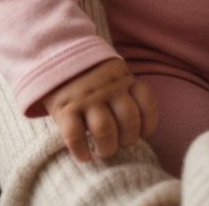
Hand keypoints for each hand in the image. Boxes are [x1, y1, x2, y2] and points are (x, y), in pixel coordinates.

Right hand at [42, 58, 157, 162]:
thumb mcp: (115, 72)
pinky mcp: (65, 108)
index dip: (149, 123)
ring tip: (104, 151)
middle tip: (121, 145)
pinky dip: (81, 151)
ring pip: (105, 130)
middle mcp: (109, 88)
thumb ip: (127, 91)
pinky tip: (84, 156)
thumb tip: (140, 127)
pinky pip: (75, 136)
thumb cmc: (93, 73)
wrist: (59, 53)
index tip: (144, 135)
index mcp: (124, 78)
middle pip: (129, 120)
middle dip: (128, 140)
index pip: (147, 103)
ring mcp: (87, 97)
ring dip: (107, 147)